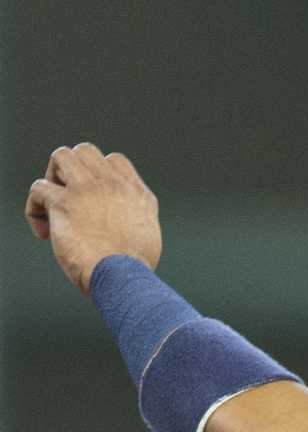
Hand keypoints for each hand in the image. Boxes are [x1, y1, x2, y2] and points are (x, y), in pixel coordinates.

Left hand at [25, 143, 162, 294]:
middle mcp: (113, 185)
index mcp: (137, 194)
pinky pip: (38, 188)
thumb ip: (136, 217)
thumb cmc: (134, 270)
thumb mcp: (148, 236)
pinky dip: (35, 210)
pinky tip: (44, 232)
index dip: (97, 176)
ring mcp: (88, 190)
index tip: (92, 201)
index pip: (114, 162)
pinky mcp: (64, 203)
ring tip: (54, 206)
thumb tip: (121, 221)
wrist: (123, 279)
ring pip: (61, 156)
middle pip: (85, 152)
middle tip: (69, 200)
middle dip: (72, 171)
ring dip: (52, 178)